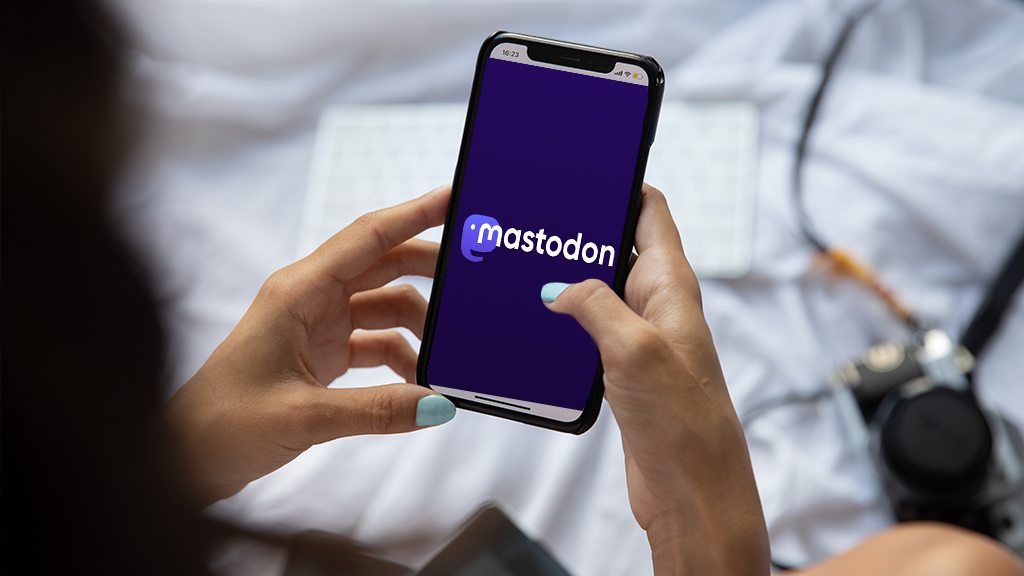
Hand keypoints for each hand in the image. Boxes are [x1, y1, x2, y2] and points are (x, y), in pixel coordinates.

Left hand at [163, 185, 455, 505]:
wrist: (186, 457)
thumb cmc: (222, 423)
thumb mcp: (305, 416)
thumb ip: (377, 410)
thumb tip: (438, 404)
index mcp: (298, 292)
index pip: (367, 238)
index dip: (414, 214)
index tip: (454, 197)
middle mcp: (309, 299)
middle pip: (384, 265)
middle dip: (430, 271)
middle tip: (472, 282)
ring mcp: (317, 325)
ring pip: (385, 306)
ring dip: (419, 330)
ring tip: (443, 362)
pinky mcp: (322, 353)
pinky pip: (377, 342)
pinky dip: (403, 359)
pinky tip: (417, 385)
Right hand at [542, 184, 769, 574]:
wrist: (693, 489)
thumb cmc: (684, 421)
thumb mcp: (634, 349)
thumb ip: (595, 305)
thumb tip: (560, 288)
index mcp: (672, 286)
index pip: (650, 211)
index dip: (620, 183)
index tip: (583, 167)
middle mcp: (659, 304)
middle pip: (618, 246)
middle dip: (580, 232)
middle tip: (536, 221)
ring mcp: (641, 337)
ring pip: (600, 289)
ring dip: (569, 279)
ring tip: (525, 268)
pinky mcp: (625, 368)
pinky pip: (591, 329)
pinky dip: (566, 320)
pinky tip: (537, 323)